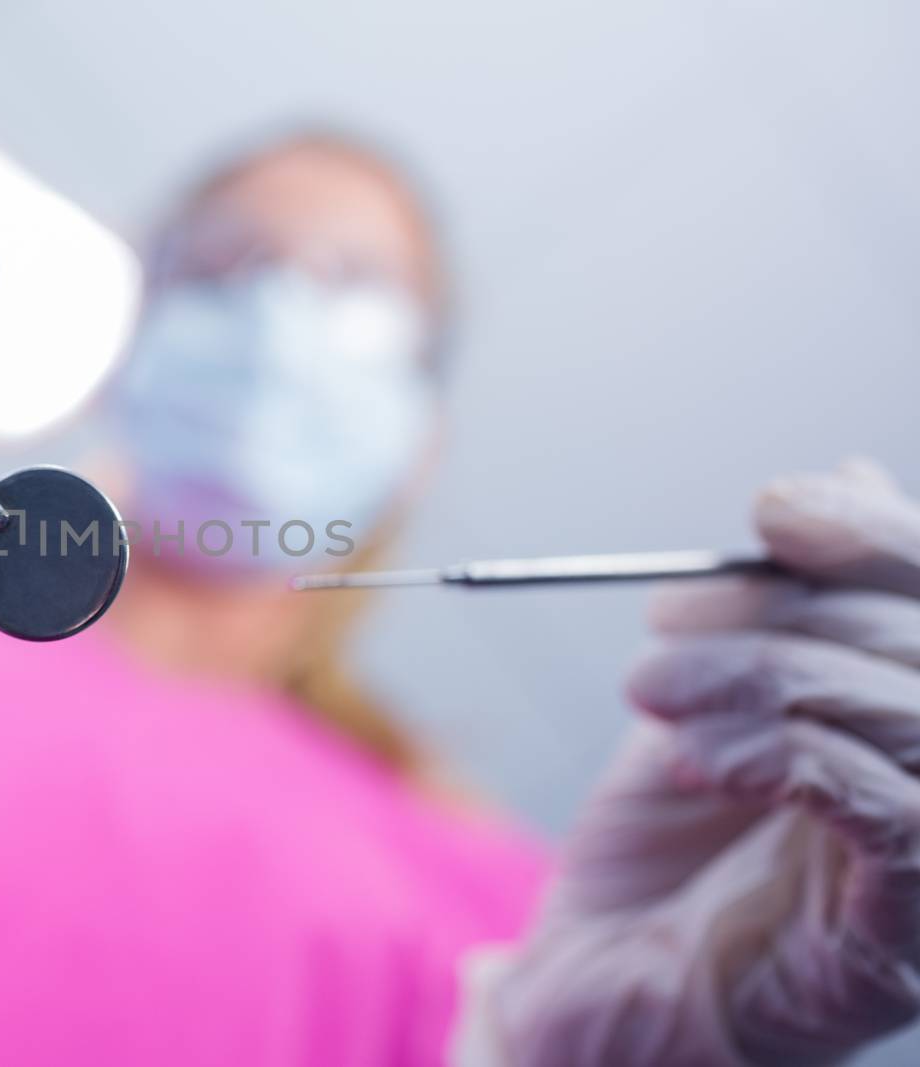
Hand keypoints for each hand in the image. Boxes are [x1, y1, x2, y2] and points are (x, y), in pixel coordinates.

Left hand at [489, 460, 919, 1065]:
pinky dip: (780, 753)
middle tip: (666, 617)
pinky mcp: (907, 938)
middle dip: (790, 610)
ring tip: (650, 688)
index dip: (880, 538)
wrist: (602, 984)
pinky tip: (692, 755)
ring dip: (767, 677)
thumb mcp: (710, 699)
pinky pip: (886, 810)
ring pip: (916, 717)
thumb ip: (781, 611)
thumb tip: (843, 480)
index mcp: (910, 715)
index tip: (774, 509)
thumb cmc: (664, 847)